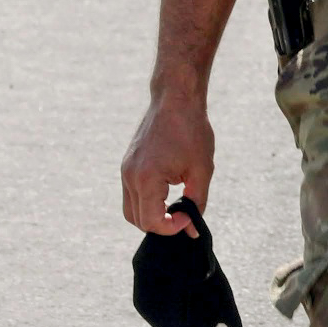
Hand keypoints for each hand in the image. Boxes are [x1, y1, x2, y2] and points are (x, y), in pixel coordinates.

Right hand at [121, 92, 214, 235]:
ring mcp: (125, 169)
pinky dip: (146, 200)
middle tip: (183, 214)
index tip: (189, 216)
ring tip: (175, 204)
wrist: (175, 98)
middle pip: (137, 220)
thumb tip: (193, 229)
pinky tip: (167, 191)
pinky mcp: (127, 163)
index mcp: (146, 179)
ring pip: (131, 209)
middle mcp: (130, 176)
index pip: (151, 222)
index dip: (172, 228)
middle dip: (160, 225)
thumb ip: (197, 202)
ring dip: (151, 213)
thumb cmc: (191, 130)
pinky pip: (131, 193)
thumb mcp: (201, 169)